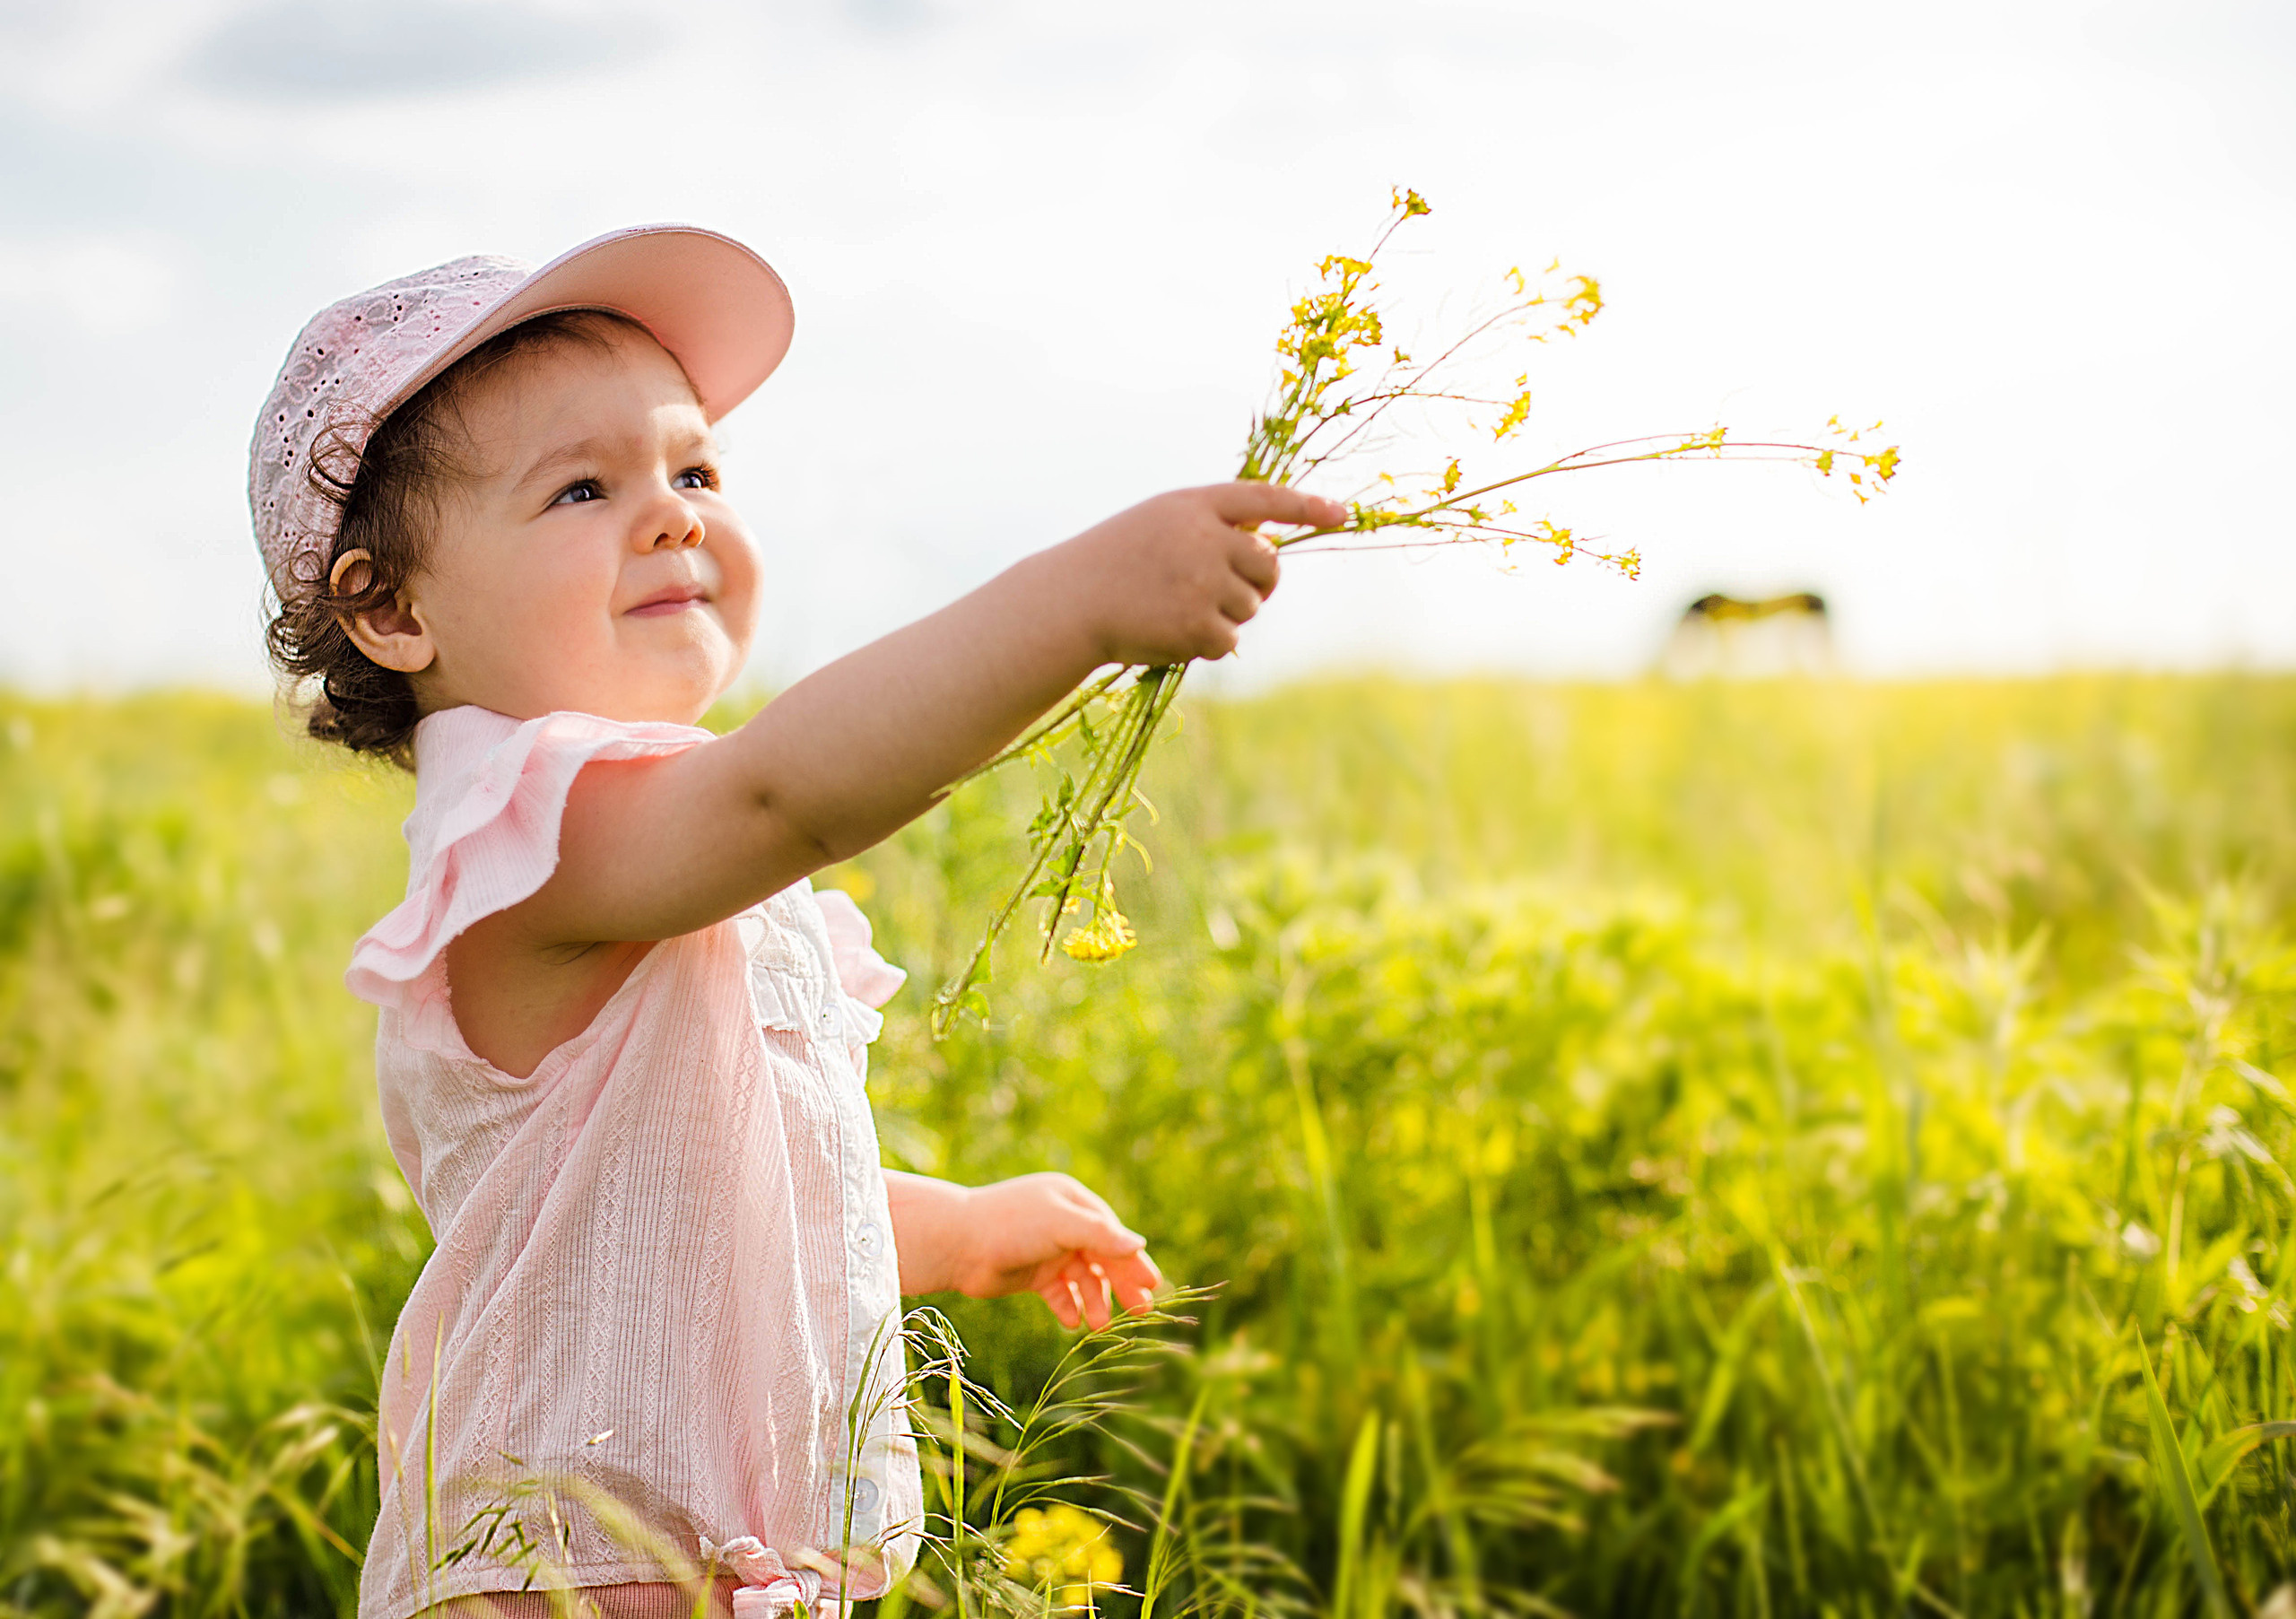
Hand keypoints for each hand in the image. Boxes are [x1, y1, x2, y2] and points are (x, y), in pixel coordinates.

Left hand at [948, 1173, 1163, 1329]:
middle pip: (1102, 1258)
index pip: (1112, 1234)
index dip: (1132, 1260)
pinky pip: (1060, 1293)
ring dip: (1094, 1300)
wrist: (956, 1244)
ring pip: (1082, 1279)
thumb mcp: (1060, 1225)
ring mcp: (1047, 1250)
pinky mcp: (1032, 1274)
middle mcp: (1063, 1224)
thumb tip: (1140, 1244)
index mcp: (1072, 1202)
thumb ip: (1101, 1236)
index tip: (1152, 1284)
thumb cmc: (1010, 1224)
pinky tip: (1071, 1322)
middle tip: (1141, 1313)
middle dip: (1121, 1285)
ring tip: (1099, 1326)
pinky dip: (1068, 1306)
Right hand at [1056, 483, 1345, 666]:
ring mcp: (1203, 582)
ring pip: (1250, 605)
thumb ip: (1210, 524)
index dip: (1305, 506)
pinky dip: (1208, 644)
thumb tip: (1268, 545)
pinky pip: (1230, 639)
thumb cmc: (1116, 562)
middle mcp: (1204, 538)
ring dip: (1224, 614)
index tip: (1341, 514)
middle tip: (1220, 589)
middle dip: (1256, 581)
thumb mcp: (1160, 523)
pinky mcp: (1198, 625)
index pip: (1264, 499)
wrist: (1070, 603)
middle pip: (1267, 563)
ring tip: (1175, 608)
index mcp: (1194, 505)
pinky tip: (1171, 633)